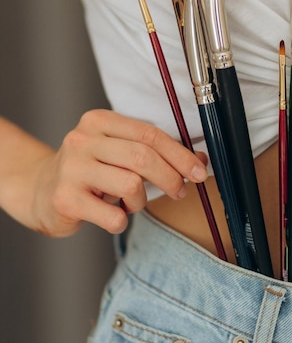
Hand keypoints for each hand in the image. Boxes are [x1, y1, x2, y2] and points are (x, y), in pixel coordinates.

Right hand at [30, 109, 207, 236]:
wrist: (41, 191)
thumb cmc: (90, 171)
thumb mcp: (118, 152)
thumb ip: (154, 153)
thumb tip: (199, 161)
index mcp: (99, 121)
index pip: (150, 134)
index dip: (180, 154)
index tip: (198, 171)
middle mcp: (82, 140)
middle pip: (142, 157)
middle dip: (170, 178)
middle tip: (180, 191)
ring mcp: (71, 169)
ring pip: (130, 184)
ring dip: (141, 200)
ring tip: (131, 202)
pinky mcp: (65, 199)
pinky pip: (113, 216)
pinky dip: (122, 220)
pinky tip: (112, 215)